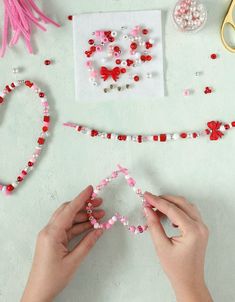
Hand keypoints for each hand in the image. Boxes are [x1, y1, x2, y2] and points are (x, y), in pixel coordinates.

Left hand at [21, 186, 104, 301]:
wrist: (38, 292)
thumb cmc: (53, 278)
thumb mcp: (73, 261)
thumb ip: (88, 243)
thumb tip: (100, 229)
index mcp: (52, 233)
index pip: (68, 210)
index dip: (81, 198)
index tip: (91, 189)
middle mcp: (49, 230)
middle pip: (67, 211)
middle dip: (84, 206)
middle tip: (99, 203)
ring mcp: (50, 235)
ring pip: (68, 219)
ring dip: (83, 216)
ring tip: (99, 215)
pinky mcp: (52, 240)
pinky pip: (67, 228)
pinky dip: (78, 226)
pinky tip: (91, 225)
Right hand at [144, 193, 212, 301]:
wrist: (189, 281)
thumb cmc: (176, 268)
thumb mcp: (161, 246)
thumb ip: (154, 225)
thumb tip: (147, 209)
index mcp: (192, 230)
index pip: (172, 209)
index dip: (157, 201)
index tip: (146, 196)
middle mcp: (200, 226)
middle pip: (181, 203)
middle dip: (164, 199)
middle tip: (149, 201)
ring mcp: (202, 227)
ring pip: (186, 205)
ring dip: (171, 203)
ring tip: (156, 207)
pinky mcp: (200, 229)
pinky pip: (189, 212)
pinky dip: (177, 209)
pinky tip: (167, 215)